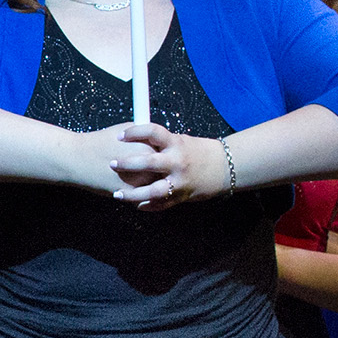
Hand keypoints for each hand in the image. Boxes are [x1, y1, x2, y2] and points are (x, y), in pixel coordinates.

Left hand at [101, 123, 226, 211]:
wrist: (225, 168)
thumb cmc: (199, 152)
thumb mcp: (181, 141)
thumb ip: (161, 143)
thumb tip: (137, 137)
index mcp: (176, 143)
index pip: (152, 132)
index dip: (134, 133)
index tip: (119, 136)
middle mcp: (177, 161)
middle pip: (148, 162)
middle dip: (127, 164)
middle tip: (111, 164)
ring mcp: (180, 181)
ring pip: (152, 191)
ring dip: (132, 194)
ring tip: (117, 194)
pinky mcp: (182, 196)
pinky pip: (161, 204)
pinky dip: (147, 206)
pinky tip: (136, 205)